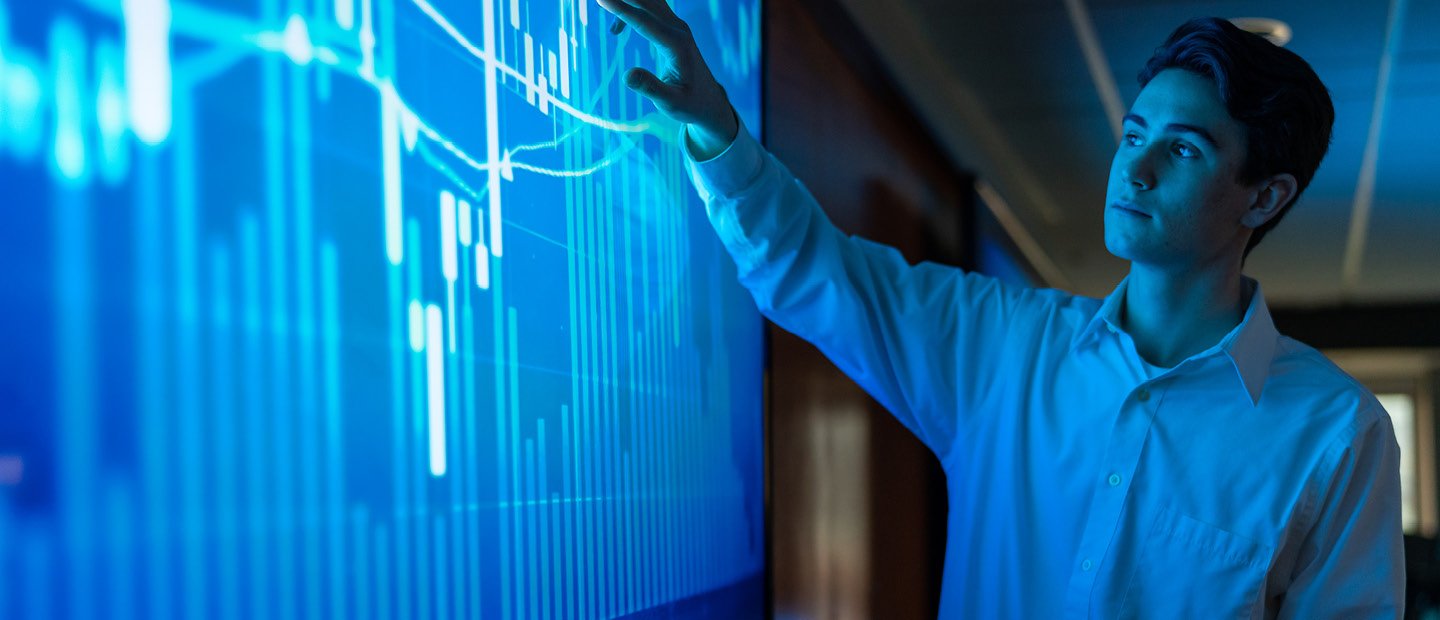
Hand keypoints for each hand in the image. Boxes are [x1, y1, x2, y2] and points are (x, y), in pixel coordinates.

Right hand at [596, 0, 739, 159]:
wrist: (709, 102)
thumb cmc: (690, 104)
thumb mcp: (671, 103)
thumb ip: (651, 88)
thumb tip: (627, 76)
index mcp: (677, 45)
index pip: (644, 22)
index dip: (621, 9)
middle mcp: (678, 30)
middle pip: (647, 2)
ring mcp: (676, 27)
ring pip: (649, 2)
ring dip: (628, 1)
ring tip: (604, 3)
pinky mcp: (672, 29)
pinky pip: (649, 11)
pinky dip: (631, 11)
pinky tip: (615, 31)